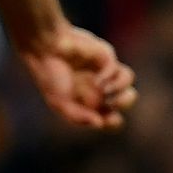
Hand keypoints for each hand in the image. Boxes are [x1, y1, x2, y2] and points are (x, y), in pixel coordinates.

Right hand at [18, 25, 136, 130]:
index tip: (105, 120)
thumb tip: (99, 124)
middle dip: (124, 103)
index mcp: (89, 102)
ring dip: (121, 91)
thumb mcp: (59, 103)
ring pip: (127, 82)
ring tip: (106, 91)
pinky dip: (109, 79)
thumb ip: (79, 117)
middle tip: (111, 103)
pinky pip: (117, 70)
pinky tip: (97, 81)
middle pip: (126, 99)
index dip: (114, 122)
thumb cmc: (49, 76)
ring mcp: (103, 71)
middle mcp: (99, 87)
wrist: (45, 48)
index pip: (112, 116)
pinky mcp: (105, 56)